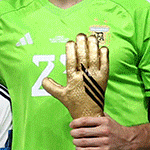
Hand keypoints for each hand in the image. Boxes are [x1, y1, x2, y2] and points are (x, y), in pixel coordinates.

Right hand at [42, 34, 108, 149]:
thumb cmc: (75, 104)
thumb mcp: (61, 96)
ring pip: (95, 57)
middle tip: (80, 35)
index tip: (69, 42)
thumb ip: (51, 87)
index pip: (71, 61)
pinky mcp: (104, 78)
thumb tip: (43, 79)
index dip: (70, 50)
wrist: (90, 114)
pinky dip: (104, 55)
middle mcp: (85, 77)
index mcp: (73, 80)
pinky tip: (102, 48)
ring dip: (93, 45)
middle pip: (83, 56)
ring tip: (91, 37)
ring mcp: (95, 77)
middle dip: (82, 43)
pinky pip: (105, 63)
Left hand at [70, 113, 132, 149]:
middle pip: (82, 132)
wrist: (128, 140)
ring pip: (84, 142)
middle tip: (72, 133)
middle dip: (74, 133)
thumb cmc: (116, 129)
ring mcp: (104, 141)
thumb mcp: (109, 119)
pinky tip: (78, 148)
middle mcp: (104, 131)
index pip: (85, 121)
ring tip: (74, 141)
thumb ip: (99, 115)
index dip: (75, 123)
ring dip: (76, 142)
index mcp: (104, 121)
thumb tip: (87, 109)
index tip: (71, 125)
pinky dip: (80, 149)